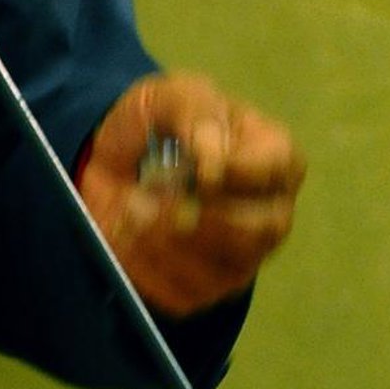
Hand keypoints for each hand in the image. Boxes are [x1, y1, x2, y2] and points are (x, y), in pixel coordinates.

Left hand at [78, 71, 304, 319]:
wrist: (111, 165)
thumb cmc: (156, 123)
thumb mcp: (169, 96)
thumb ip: (195, 112)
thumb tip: (214, 160)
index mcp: (274, 157)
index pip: (278, 170)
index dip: (237, 173)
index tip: (196, 171)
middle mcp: (270, 211)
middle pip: (260, 231)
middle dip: (197, 215)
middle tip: (148, 194)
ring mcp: (243, 256)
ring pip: (224, 268)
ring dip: (164, 240)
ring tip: (130, 210)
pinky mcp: (206, 288)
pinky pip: (186, 292)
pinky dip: (146, 265)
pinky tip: (126, 237)